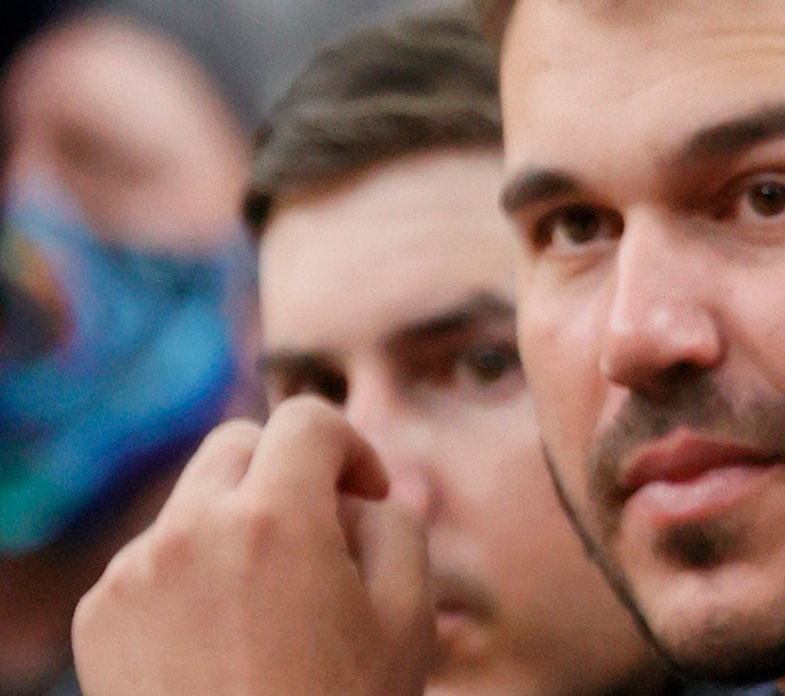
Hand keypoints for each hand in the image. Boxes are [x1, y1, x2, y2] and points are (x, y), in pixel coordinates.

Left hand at [71, 397, 433, 695]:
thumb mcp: (409, 617)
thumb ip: (395, 525)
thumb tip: (359, 495)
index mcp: (274, 521)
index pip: (307, 420)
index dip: (351, 447)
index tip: (365, 496)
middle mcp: (190, 531)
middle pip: (236, 445)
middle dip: (285, 473)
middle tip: (321, 536)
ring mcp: (132, 575)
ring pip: (192, 505)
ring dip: (235, 527)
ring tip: (271, 607)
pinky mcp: (97, 618)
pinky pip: (152, 562)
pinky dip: (190, 578)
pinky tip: (222, 642)